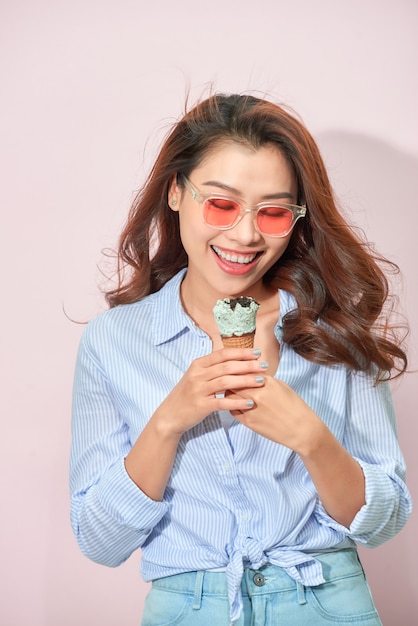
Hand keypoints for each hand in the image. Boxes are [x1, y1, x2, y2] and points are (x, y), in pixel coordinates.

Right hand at [152, 348, 267, 435]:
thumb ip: (212, 368)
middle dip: (248, 365)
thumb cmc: (187, 395)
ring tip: (261, 381)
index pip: (222, 354)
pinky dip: (237, 402)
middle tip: (264, 366)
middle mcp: (197, 375)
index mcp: (198, 365)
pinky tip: (250, 403)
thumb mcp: (196, 376)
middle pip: (226, 366)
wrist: (170, 415)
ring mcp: (198, 390)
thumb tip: (235, 359)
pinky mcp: (200, 406)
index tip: (257, 353)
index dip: (241, 353)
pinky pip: (222, 402)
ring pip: (226, 382)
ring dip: (245, 380)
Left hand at [230, 376, 325, 455]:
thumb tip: (251, 375)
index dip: (239, 370)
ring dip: (230, 392)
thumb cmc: (294, 406)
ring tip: (234, 392)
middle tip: (230, 380)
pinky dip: (232, 406)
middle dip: (231, 380)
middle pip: (234, 382)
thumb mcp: (282, 386)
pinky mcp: (249, 422)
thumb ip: (264, 379)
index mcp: (267, 382)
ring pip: (230, 396)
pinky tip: (237, 405)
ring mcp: (251, 409)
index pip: (244, 371)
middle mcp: (257, 394)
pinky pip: (232, 410)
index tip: (237, 371)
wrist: (301, 430)